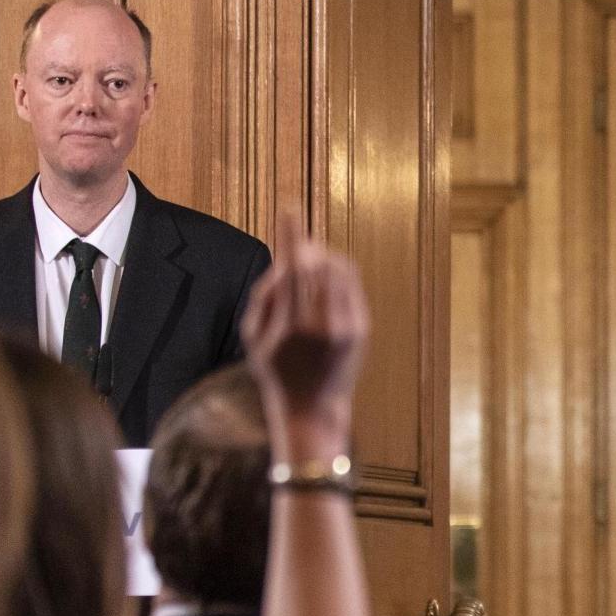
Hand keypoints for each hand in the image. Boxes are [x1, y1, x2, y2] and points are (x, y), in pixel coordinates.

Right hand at [242, 229, 367, 446]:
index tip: (289, 209)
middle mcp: (325, 323)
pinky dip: (336, 274)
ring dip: (323, 258)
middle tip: (296, 244)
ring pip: (339, 271)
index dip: (291, 235)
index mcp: (294, 324)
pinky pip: (351, 285)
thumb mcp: (253, 338)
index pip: (294, 267)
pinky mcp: (361, 328)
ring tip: (307, 264)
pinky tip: (324, 280)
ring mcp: (348, 326)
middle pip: (319, 264)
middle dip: (307, 248)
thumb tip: (283, 261)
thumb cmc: (275, 371)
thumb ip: (264, 296)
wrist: (313, 407)